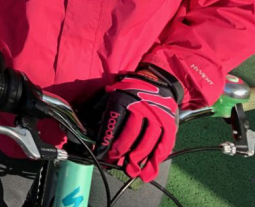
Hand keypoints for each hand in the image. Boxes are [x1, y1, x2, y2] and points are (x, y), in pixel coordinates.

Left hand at [96, 66, 182, 182]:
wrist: (158, 82)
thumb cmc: (129, 92)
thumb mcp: (111, 93)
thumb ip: (99, 109)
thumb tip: (84, 128)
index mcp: (123, 99)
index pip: (112, 122)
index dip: (104, 140)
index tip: (98, 153)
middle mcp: (141, 108)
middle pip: (129, 134)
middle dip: (119, 151)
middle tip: (111, 162)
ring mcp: (157, 117)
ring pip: (147, 142)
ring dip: (137, 159)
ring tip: (128, 171)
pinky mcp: (170, 125)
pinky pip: (163, 146)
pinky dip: (155, 161)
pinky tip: (147, 172)